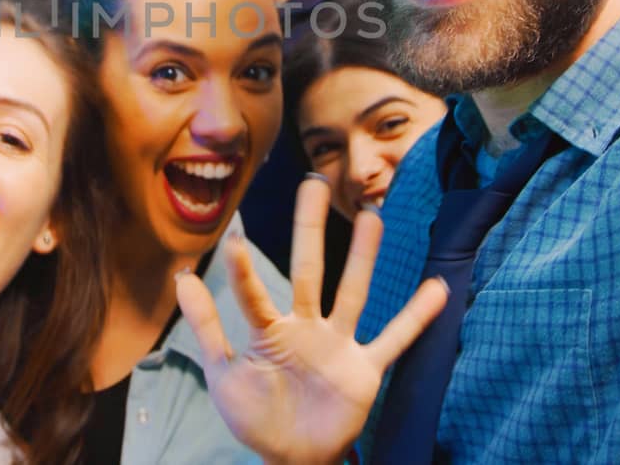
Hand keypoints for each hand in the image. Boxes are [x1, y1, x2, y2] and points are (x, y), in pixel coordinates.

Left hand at [175, 176, 448, 464]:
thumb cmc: (256, 417)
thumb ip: (206, 328)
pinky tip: (437, 288)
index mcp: (269, 331)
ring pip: (352, 294)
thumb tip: (183, 277)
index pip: (253, 295)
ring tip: (371, 216)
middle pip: (308, 271)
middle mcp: (305, 327)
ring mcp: (337, 346)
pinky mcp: (363, 370)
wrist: (292, 458)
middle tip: (313, 183)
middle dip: (309, 229)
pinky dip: (416, 317)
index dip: (243, 272)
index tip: (234, 239)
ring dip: (363, 258)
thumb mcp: (223, 375)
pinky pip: (394, 340)